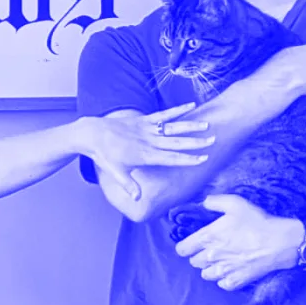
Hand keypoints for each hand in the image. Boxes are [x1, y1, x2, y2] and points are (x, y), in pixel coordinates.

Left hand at [86, 105, 213, 198]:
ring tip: (206, 124)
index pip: (171, 158)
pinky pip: (164, 115)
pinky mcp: (144, 120)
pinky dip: (177, 110)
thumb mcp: (115, 172)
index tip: (203, 159)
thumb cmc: (105, 155)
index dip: (188, 159)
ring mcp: (147, 129)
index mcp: (145, 155)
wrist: (93, 134)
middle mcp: (149, 141)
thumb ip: (128, 185)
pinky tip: (191, 105)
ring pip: (173, 127)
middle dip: (195, 142)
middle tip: (212, 141)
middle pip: (176, 142)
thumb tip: (137, 199)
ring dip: (190, 126)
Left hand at [174, 195, 303, 289]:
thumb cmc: (257, 222)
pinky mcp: (236, 281)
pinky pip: (221, 284)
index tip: (190, 245)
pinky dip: (224, 279)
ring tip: (220, 261)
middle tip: (210, 250)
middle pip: (193, 263)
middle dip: (198, 256)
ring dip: (209, 269)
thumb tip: (204, 202)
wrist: (279, 242)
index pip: (182, 249)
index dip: (185, 247)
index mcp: (207, 237)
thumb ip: (215, 202)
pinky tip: (230, 271)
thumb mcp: (236, 203)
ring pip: (205, 275)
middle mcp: (211, 256)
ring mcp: (223, 271)